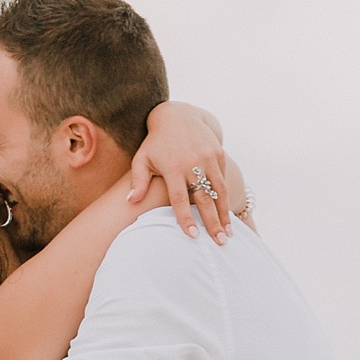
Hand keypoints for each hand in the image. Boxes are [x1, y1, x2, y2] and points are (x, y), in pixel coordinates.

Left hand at [130, 101, 229, 240]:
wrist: (177, 116)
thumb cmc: (155, 144)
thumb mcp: (142, 159)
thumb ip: (137, 181)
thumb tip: (130, 202)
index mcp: (173, 168)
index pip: (180, 198)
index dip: (186, 218)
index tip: (193, 236)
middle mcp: (192, 163)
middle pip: (204, 198)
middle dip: (213, 222)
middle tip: (220, 243)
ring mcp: (207, 157)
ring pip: (219, 191)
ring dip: (225, 213)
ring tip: (229, 233)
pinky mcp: (217, 153)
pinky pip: (222, 179)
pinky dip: (225, 197)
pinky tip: (227, 214)